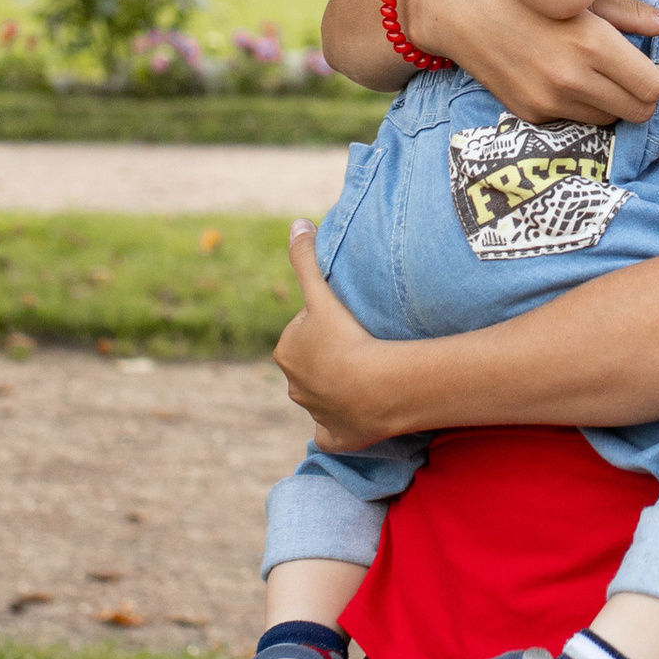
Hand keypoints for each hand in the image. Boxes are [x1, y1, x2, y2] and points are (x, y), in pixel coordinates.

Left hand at [272, 223, 411, 448]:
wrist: (372, 388)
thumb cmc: (345, 339)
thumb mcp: (321, 293)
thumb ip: (305, 258)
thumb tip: (297, 222)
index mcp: (287, 351)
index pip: (304, 330)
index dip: (327, 323)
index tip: (349, 322)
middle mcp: (294, 384)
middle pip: (313, 363)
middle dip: (331, 355)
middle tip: (362, 344)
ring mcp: (315, 413)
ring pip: (323, 396)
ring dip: (339, 388)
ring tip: (369, 374)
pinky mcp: (334, 436)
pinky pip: (333, 433)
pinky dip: (340, 428)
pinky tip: (356, 420)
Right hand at [406, 0, 658, 124]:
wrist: (453, 6)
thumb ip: (634, 14)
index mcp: (591, 44)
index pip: (652, 87)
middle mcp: (571, 80)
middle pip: (637, 112)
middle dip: (649, 94)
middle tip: (645, 71)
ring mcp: (547, 102)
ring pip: (608, 120)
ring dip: (617, 101)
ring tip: (608, 72)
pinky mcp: (528, 113)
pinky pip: (574, 119)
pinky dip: (585, 104)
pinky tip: (574, 77)